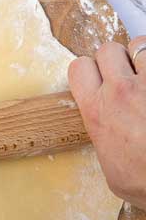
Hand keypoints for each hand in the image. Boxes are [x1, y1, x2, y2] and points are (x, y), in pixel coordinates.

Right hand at [68, 37, 145, 208]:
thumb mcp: (114, 174)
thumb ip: (108, 145)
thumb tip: (112, 140)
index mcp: (98, 112)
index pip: (79, 68)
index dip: (90, 70)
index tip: (100, 79)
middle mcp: (121, 92)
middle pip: (108, 50)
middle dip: (119, 60)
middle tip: (131, 76)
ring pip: (141, 45)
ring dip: (145, 58)